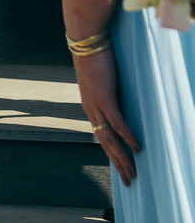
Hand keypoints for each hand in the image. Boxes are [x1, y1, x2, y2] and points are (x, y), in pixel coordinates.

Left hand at [72, 45, 138, 184]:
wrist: (86, 40)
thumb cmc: (95, 57)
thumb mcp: (101, 80)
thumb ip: (109, 94)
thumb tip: (119, 101)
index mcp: (90, 107)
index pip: (102, 137)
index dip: (112, 155)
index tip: (121, 170)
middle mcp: (91, 110)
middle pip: (106, 144)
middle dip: (119, 164)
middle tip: (130, 182)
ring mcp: (96, 104)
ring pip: (110, 138)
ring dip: (123, 157)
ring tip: (134, 173)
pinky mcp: (104, 96)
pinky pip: (117, 122)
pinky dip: (127, 136)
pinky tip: (137, 149)